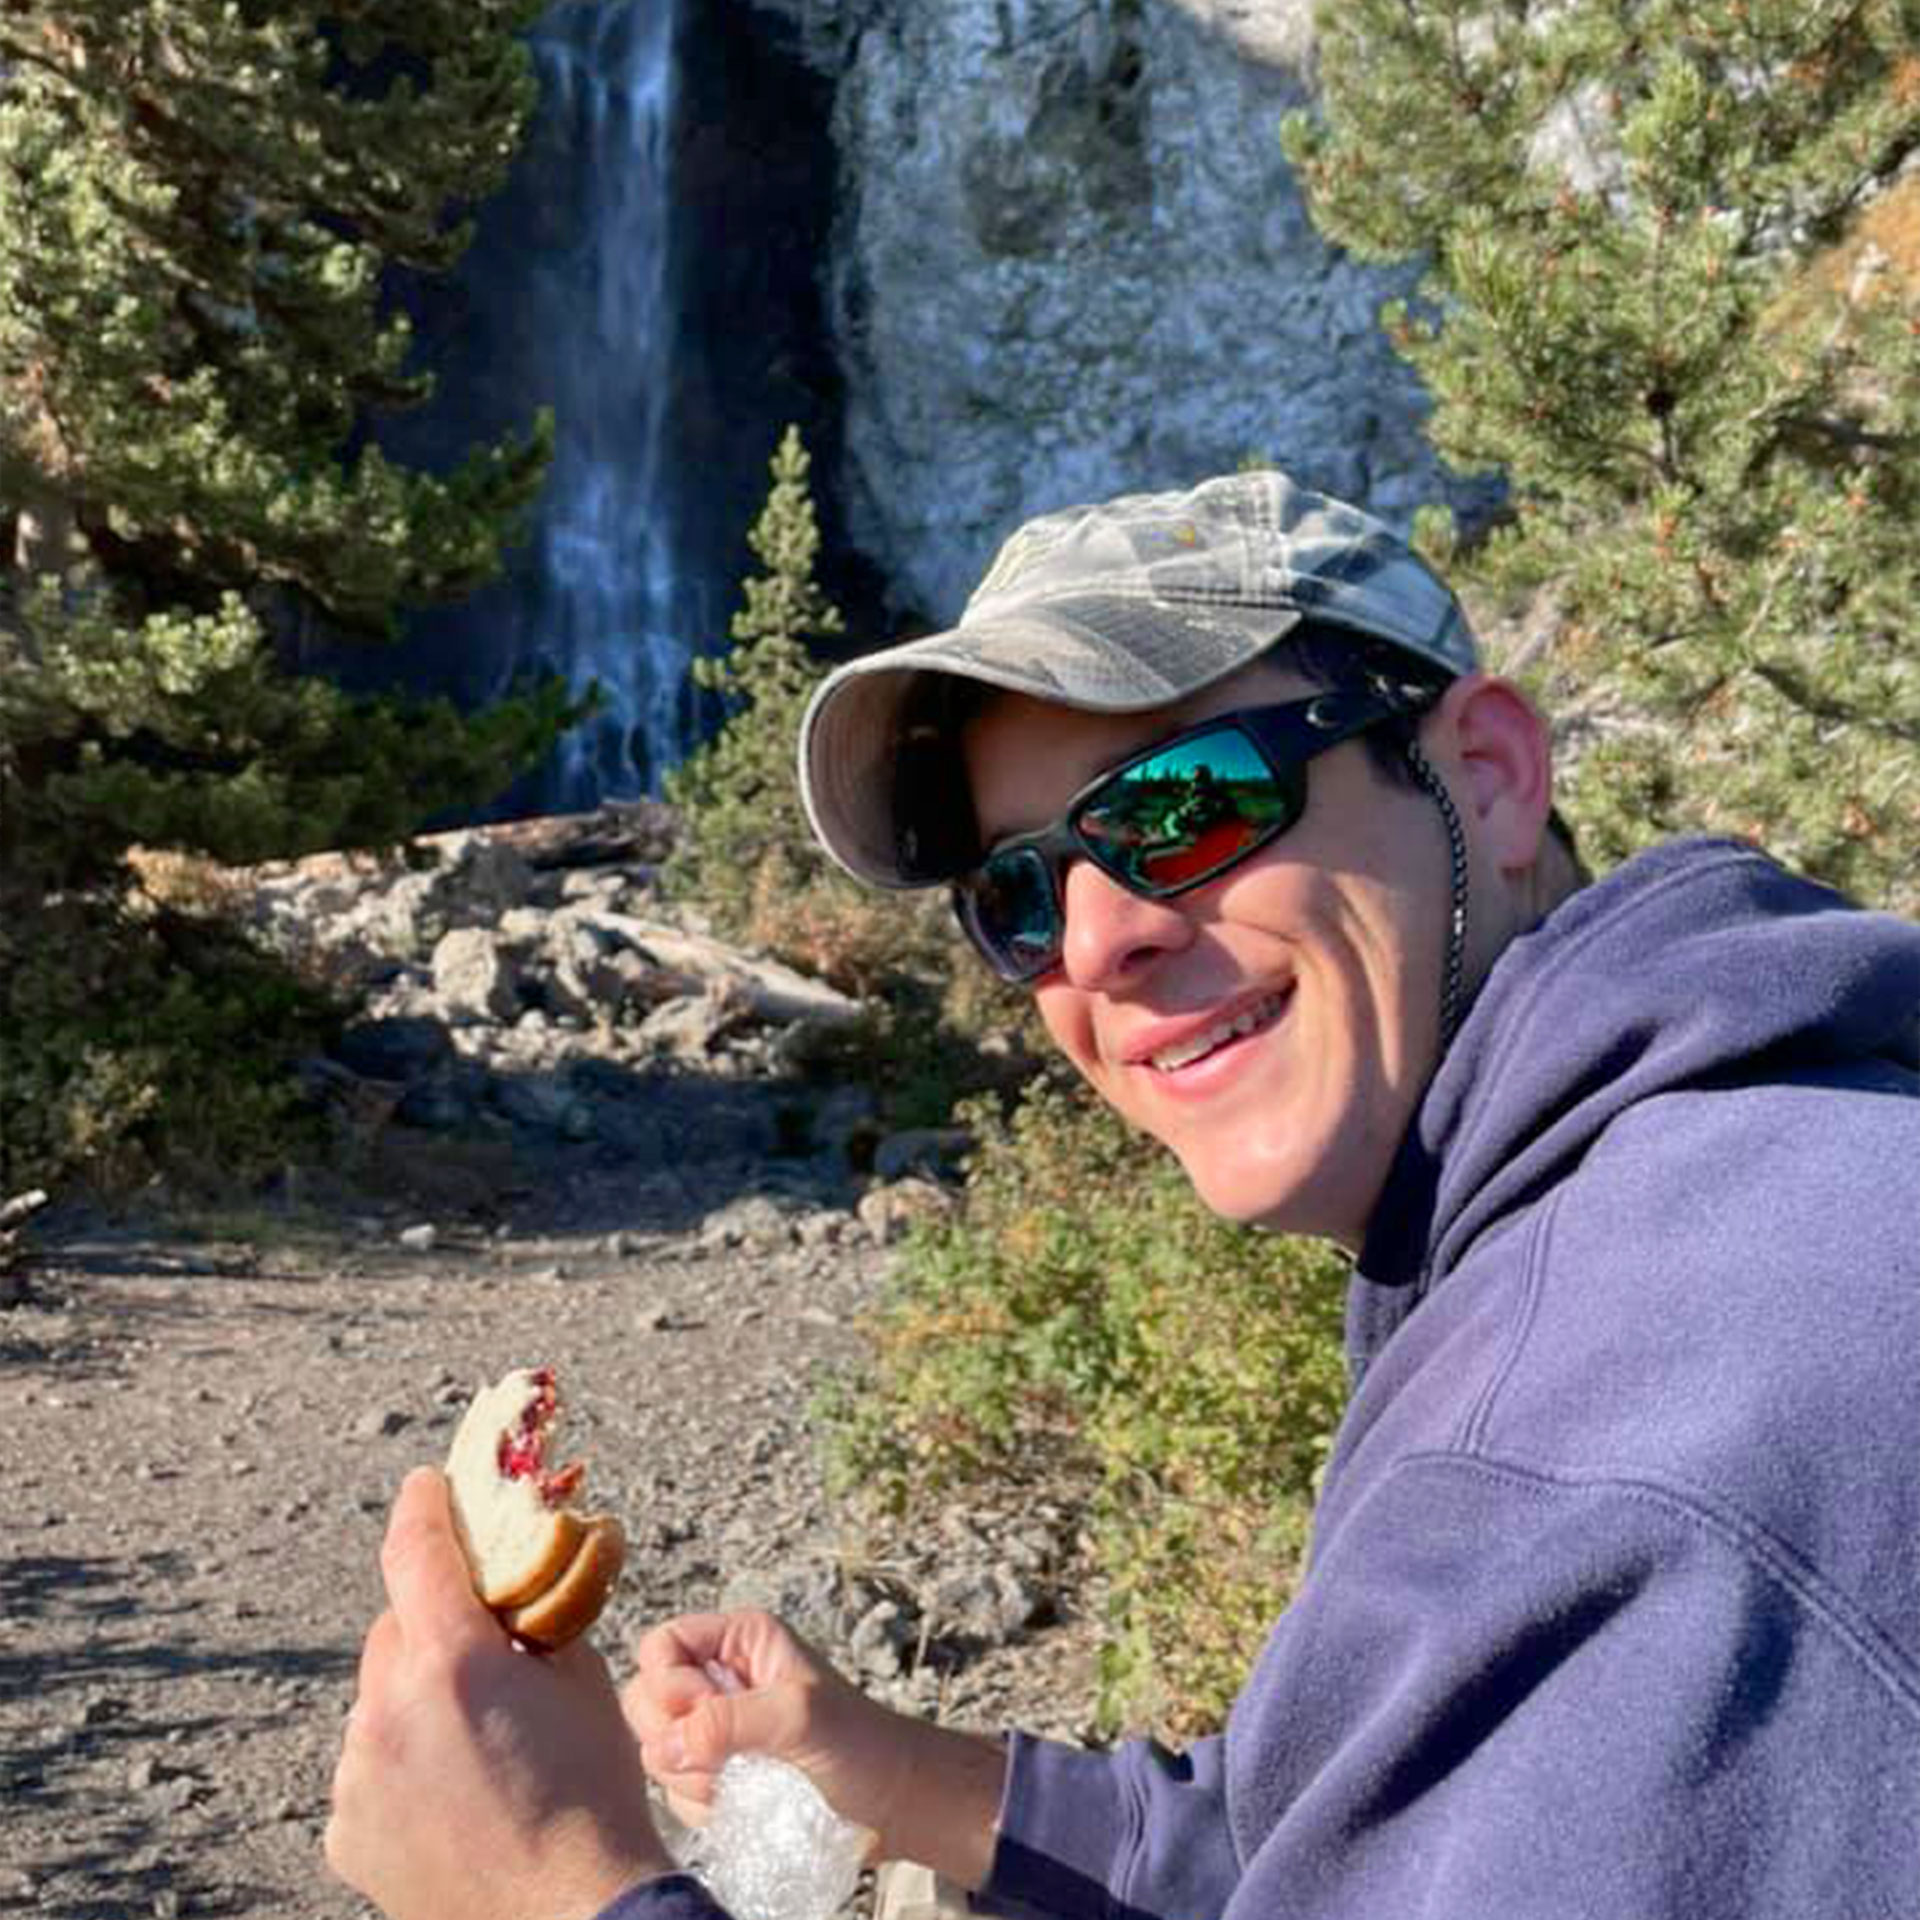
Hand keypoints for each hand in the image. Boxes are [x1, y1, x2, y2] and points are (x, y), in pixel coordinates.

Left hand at [326, 1467, 675, 1919]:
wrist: (571, 1912)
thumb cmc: (592, 1790)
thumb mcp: (580, 1677)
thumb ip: (535, 1620)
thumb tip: (522, 1582)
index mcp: (450, 1661)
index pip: (415, 1552)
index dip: (422, 1507)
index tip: (427, 1485)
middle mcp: (385, 1711)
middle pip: (396, 1631)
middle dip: (434, 1626)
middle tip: (482, 1648)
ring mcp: (357, 1775)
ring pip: (380, 1701)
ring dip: (417, 1699)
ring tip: (478, 1743)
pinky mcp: (346, 1829)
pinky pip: (369, 1766)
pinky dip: (402, 1762)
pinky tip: (454, 1792)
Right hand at [621, 1608, 1005, 1888]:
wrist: (889, 1802)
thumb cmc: (859, 1743)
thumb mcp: (800, 1717)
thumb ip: (732, 1721)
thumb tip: (667, 1744)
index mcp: (738, 1641)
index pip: (661, 1645)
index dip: (667, 1682)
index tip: (701, 1712)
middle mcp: (718, 1678)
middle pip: (644, 1698)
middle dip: (673, 1737)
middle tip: (721, 1758)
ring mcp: (713, 1728)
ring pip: (655, 1748)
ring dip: (688, 1777)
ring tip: (740, 1783)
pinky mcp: (713, 1773)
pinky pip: (674, 1789)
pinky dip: (698, 1803)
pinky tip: (739, 1803)